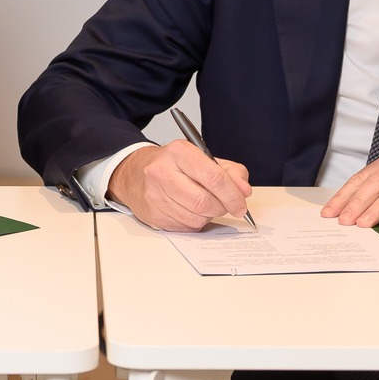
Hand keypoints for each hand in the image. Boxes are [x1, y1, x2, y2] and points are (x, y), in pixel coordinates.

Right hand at [107, 140, 252, 231]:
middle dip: (221, 207)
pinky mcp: (152, 214)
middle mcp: (163, 172)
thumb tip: (243, 191)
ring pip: (196, 217)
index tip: (241, 204)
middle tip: (225, 205)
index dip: (232, 195)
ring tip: (204, 205)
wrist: (135, 173)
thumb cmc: (173, 165)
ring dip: (208, 216)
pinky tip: (189, 210)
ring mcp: (155, 194)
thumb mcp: (204, 159)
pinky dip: (194, 222)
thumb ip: (230, 172)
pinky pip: (185, 226)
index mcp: (180, 152)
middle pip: (205, 201)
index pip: (214, 177)